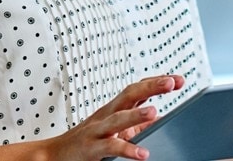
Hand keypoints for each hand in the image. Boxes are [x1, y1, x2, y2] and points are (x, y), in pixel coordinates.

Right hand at [41, 75, 184, 160]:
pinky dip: (127, 149)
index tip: (178, 79)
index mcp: (114, 109)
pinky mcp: (92, 148)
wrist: (54, 155)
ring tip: (154, 112)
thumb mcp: (114, 130)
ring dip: (136, 114)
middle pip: (129, 94)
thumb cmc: (86, 142)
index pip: (137, 89)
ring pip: (118, 118)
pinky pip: (111, 147)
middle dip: (150, 87)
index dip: (156, 82)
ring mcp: (97, 130)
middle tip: (171, 82)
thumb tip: (160, 118)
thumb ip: (136, 124)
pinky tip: (142, 153)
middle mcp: (106, 115)